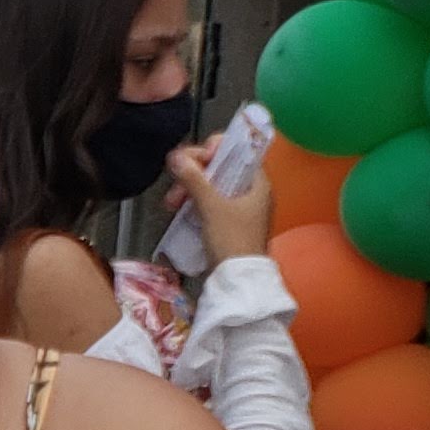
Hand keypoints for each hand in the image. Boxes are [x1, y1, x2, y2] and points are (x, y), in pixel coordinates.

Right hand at [167, 139, 275, 265]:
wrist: (237, 281)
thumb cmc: (232, 240)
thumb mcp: (212, 206)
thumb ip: (194, 179)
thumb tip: (176, 156)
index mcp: (257, 183)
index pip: (239, 151)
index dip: (216, 149)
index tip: (197, 157)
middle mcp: (251, 192)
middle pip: (221, 167)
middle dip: (195, 172)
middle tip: (176, 180)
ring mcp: (240, 208)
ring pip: (211, 185)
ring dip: (189, 188)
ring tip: (172, 202)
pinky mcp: (228, 223)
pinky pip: (209, 202)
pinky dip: (194, 202)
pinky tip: (177, 208)